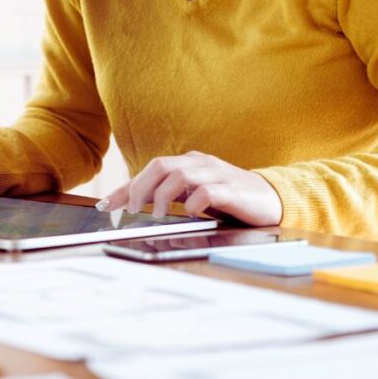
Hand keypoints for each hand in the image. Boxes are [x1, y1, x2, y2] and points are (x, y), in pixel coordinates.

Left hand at [97, 151, 281, 226]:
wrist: (273, 199)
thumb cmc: (229, 198)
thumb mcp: (194, 195)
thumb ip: (169, 197)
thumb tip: (133, 206)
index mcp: (188, 163)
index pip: (149, 170)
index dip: (124, 188)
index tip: (104, 205)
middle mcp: (200, 164)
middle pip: (161, 165)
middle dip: (140, 187)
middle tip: (132, 210)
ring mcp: (217, 175)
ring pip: (181, 175)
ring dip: (164, 195)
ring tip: (160, 215)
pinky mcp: (233, 190)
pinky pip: (208, 192)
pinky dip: (195, 202)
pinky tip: (192, 213)